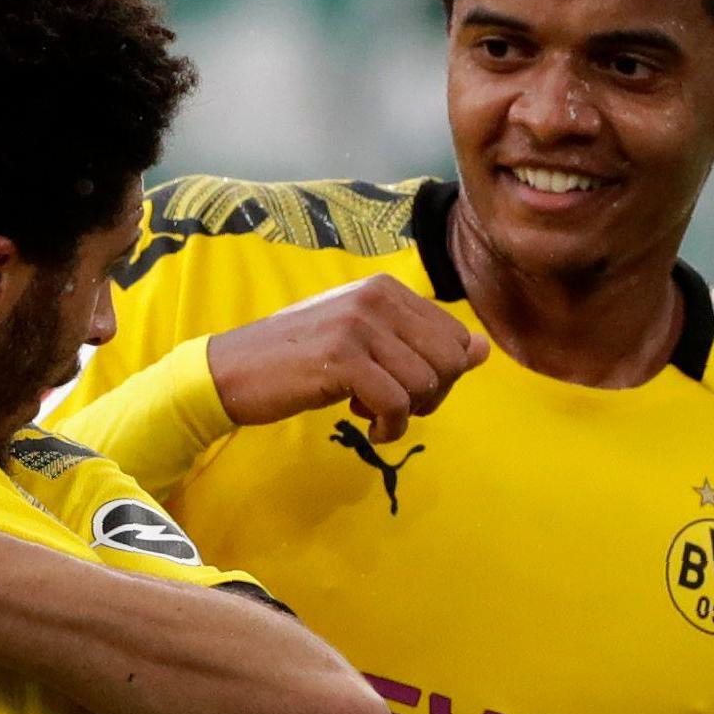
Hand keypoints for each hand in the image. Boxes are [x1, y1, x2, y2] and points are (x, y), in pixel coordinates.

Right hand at [207, 274, 487, 442]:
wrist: (231, 370)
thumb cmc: (297, 360)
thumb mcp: (363, 343)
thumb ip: (420, 342)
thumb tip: (482, 350)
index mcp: (385, 288)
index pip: (455, 337)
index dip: (442, 375)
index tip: (404, 388)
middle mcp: (376, 298)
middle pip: (449, 360)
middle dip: (432, 395)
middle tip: (394, 407)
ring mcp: (358, 326)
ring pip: (425, 383)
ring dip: (406, 414)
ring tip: (371, 414)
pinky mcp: (341, 358)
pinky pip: (396, 402)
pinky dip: (389, 425)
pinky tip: (365, 425)